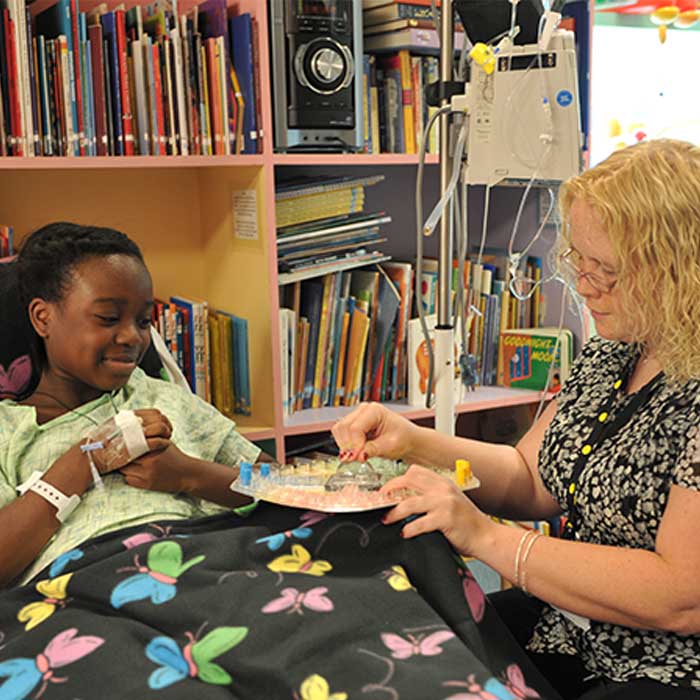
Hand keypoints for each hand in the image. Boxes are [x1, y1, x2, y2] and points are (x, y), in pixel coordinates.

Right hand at [92, 409, 172, 474]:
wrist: (91, 457)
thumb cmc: (98, 444)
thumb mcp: (111, 426)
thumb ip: (124, 423)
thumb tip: (133, 420)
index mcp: (128, 416)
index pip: (154, 412)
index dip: (162, 418)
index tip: (164, 425)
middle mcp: (133, 422)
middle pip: (160, 418)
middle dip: (167, 425)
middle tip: (168, 433)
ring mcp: (135, 434)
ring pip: (161, 427)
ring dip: (167, 433)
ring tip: (168, 439)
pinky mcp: (137, 447)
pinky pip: (158, 441)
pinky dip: (164, 443)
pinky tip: (165, 445)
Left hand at [120, 443, 196, 493]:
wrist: (188, 474)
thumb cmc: (175, 456)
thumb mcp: (165, 443)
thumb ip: (149, 440)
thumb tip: (132, 436)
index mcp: (154, 450)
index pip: (130, 447)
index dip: (124, 446)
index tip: (121, 446)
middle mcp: (149, 462)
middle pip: (125, 459)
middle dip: (123, 457)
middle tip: (121, 455)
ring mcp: (147, 475)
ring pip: (124, 470)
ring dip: (125, 467)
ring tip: (129, 463)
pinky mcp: (147, 485)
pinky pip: (129, 480)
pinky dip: (129, 476)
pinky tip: (135, 472)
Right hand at [332, 402, 419, 461]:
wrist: (407, 440)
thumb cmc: (403, 438)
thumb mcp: (390, 446)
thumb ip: (372, 449)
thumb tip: (356, 455)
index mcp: (374, 410)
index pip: (355, 427)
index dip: (354, 445)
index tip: (358, 458)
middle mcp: (363, 410)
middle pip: (344, 427)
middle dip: (348, 446)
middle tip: (357, 459)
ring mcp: (357, 417)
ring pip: (339, 430)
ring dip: (345, 446)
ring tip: (359, 455)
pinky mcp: (353, 425)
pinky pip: (341, 434)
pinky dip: (345, 445)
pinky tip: (357, 451)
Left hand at [381, 465, 495, 557]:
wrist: (486, 536)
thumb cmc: (467, 522)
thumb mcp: (450, 502)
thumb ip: (431, 497)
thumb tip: (405, 500)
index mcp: (443, 483)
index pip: (414, 472)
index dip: (397, 479)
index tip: (387, 489)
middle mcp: (443, 489)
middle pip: (408, 481)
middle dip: (390, 490)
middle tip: (381, 501)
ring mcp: (444, 503)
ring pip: (409, 502)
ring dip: (394, 512)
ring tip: (387, 519)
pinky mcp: (445, 519)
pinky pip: (419, 522)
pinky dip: (409, 529)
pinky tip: (405, 533)